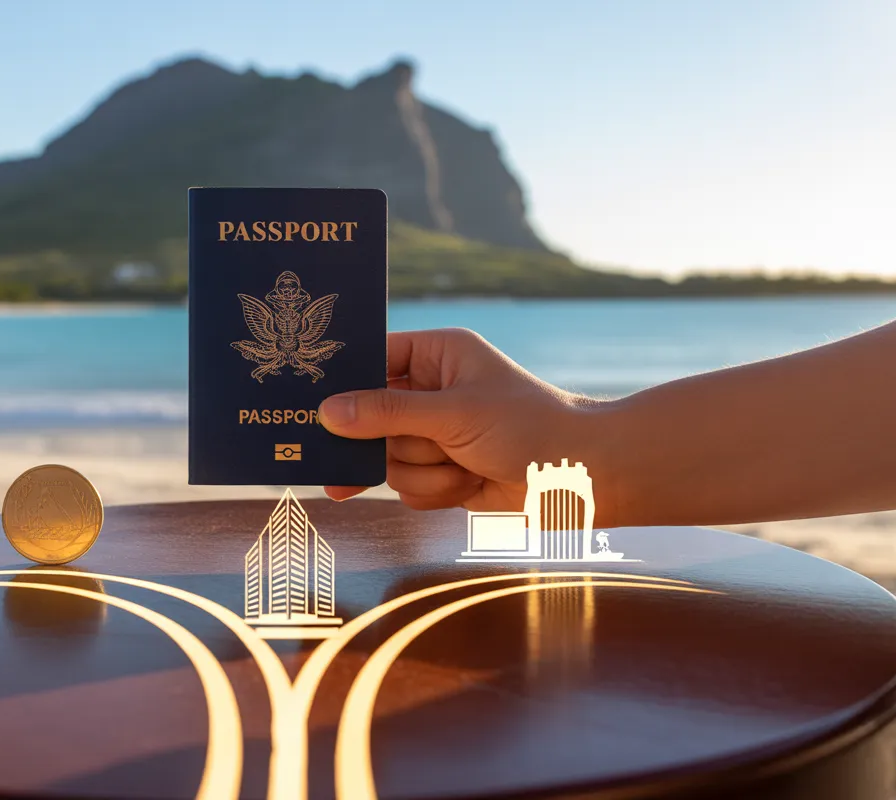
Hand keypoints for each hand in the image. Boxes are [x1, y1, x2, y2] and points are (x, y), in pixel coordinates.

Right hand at [318, 328, 605, 513]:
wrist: (585, 480)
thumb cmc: (530, 427)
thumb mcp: (455, 413)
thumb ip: (388, 413)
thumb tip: (327, 411)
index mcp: (436, 356)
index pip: (373, 360)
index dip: (343, 382)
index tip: (309, 402)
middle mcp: (431, 392)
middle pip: (369, 418)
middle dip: (386, 443)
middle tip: (350, 460)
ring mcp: (435, 436)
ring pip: (386, 460)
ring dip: (421, 471)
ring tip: (462, 466)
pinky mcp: (442, 474)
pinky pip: (406, 489)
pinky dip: (434, 492)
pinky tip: (468, 485)